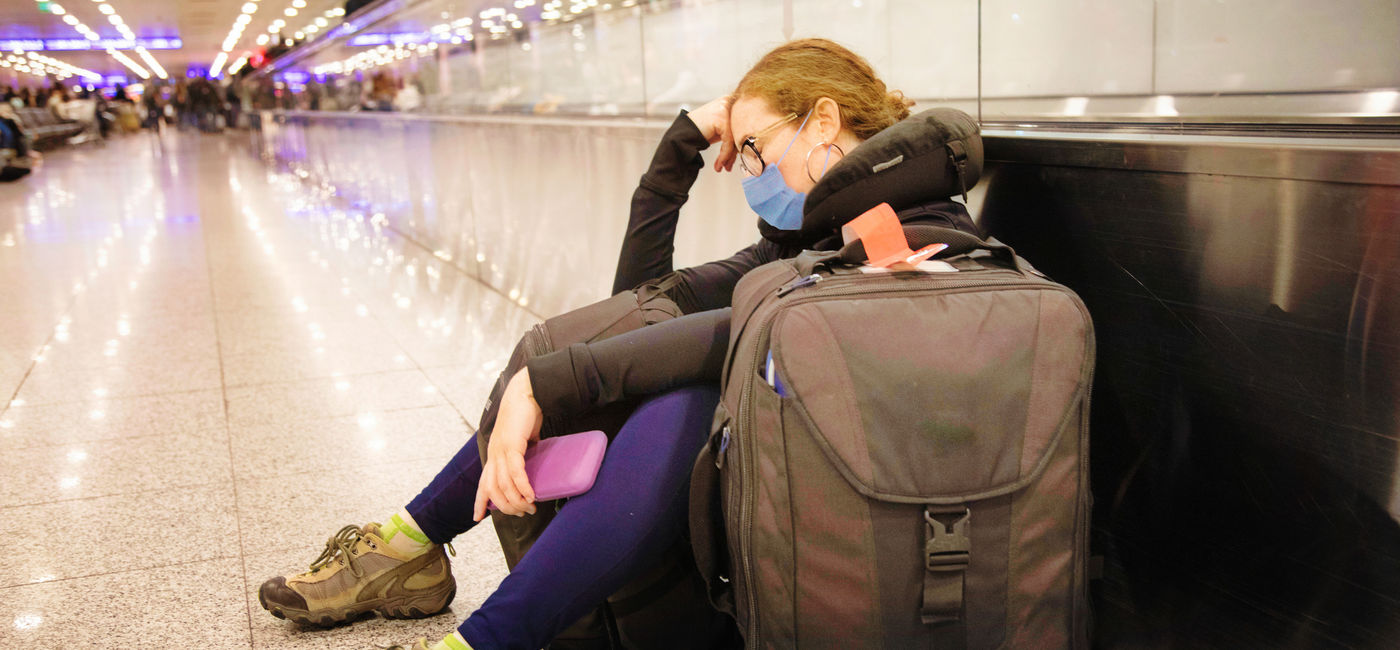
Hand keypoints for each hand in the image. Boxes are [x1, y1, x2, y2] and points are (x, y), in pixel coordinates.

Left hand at [473, 369, 542, 520]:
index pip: (482, 483)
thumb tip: (533, 462)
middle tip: (522, 513)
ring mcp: (501, 450)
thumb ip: (523, 452)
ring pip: (504, 484)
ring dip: (517, 500)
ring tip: (530, 507)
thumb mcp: (521, 439)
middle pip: (493, 490)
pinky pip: (516, 472)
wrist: (524, 394)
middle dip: (506, 506)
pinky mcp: (512, 445)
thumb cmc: (524, 415)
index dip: (479, 502)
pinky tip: (531, 495)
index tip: (477, 517)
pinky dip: (523, 486)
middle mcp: (493, 454)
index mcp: (493, 454)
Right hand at [686, 95, 737, 173]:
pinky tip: (718, 164)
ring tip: (723, 167)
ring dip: (728, 157)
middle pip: (740, 132)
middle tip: (728, 166)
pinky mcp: (721, 118)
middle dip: (734, 153)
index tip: (734, 160)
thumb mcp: (721, 130)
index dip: (740, 145)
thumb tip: (747, 149)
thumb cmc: (700, 130)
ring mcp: (725, 109)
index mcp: (732, 102)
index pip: (742, 126)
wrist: (681, 132)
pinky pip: (728, 141)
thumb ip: (734, 133)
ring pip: (735, 138)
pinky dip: (724, 155)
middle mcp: (729, 102)